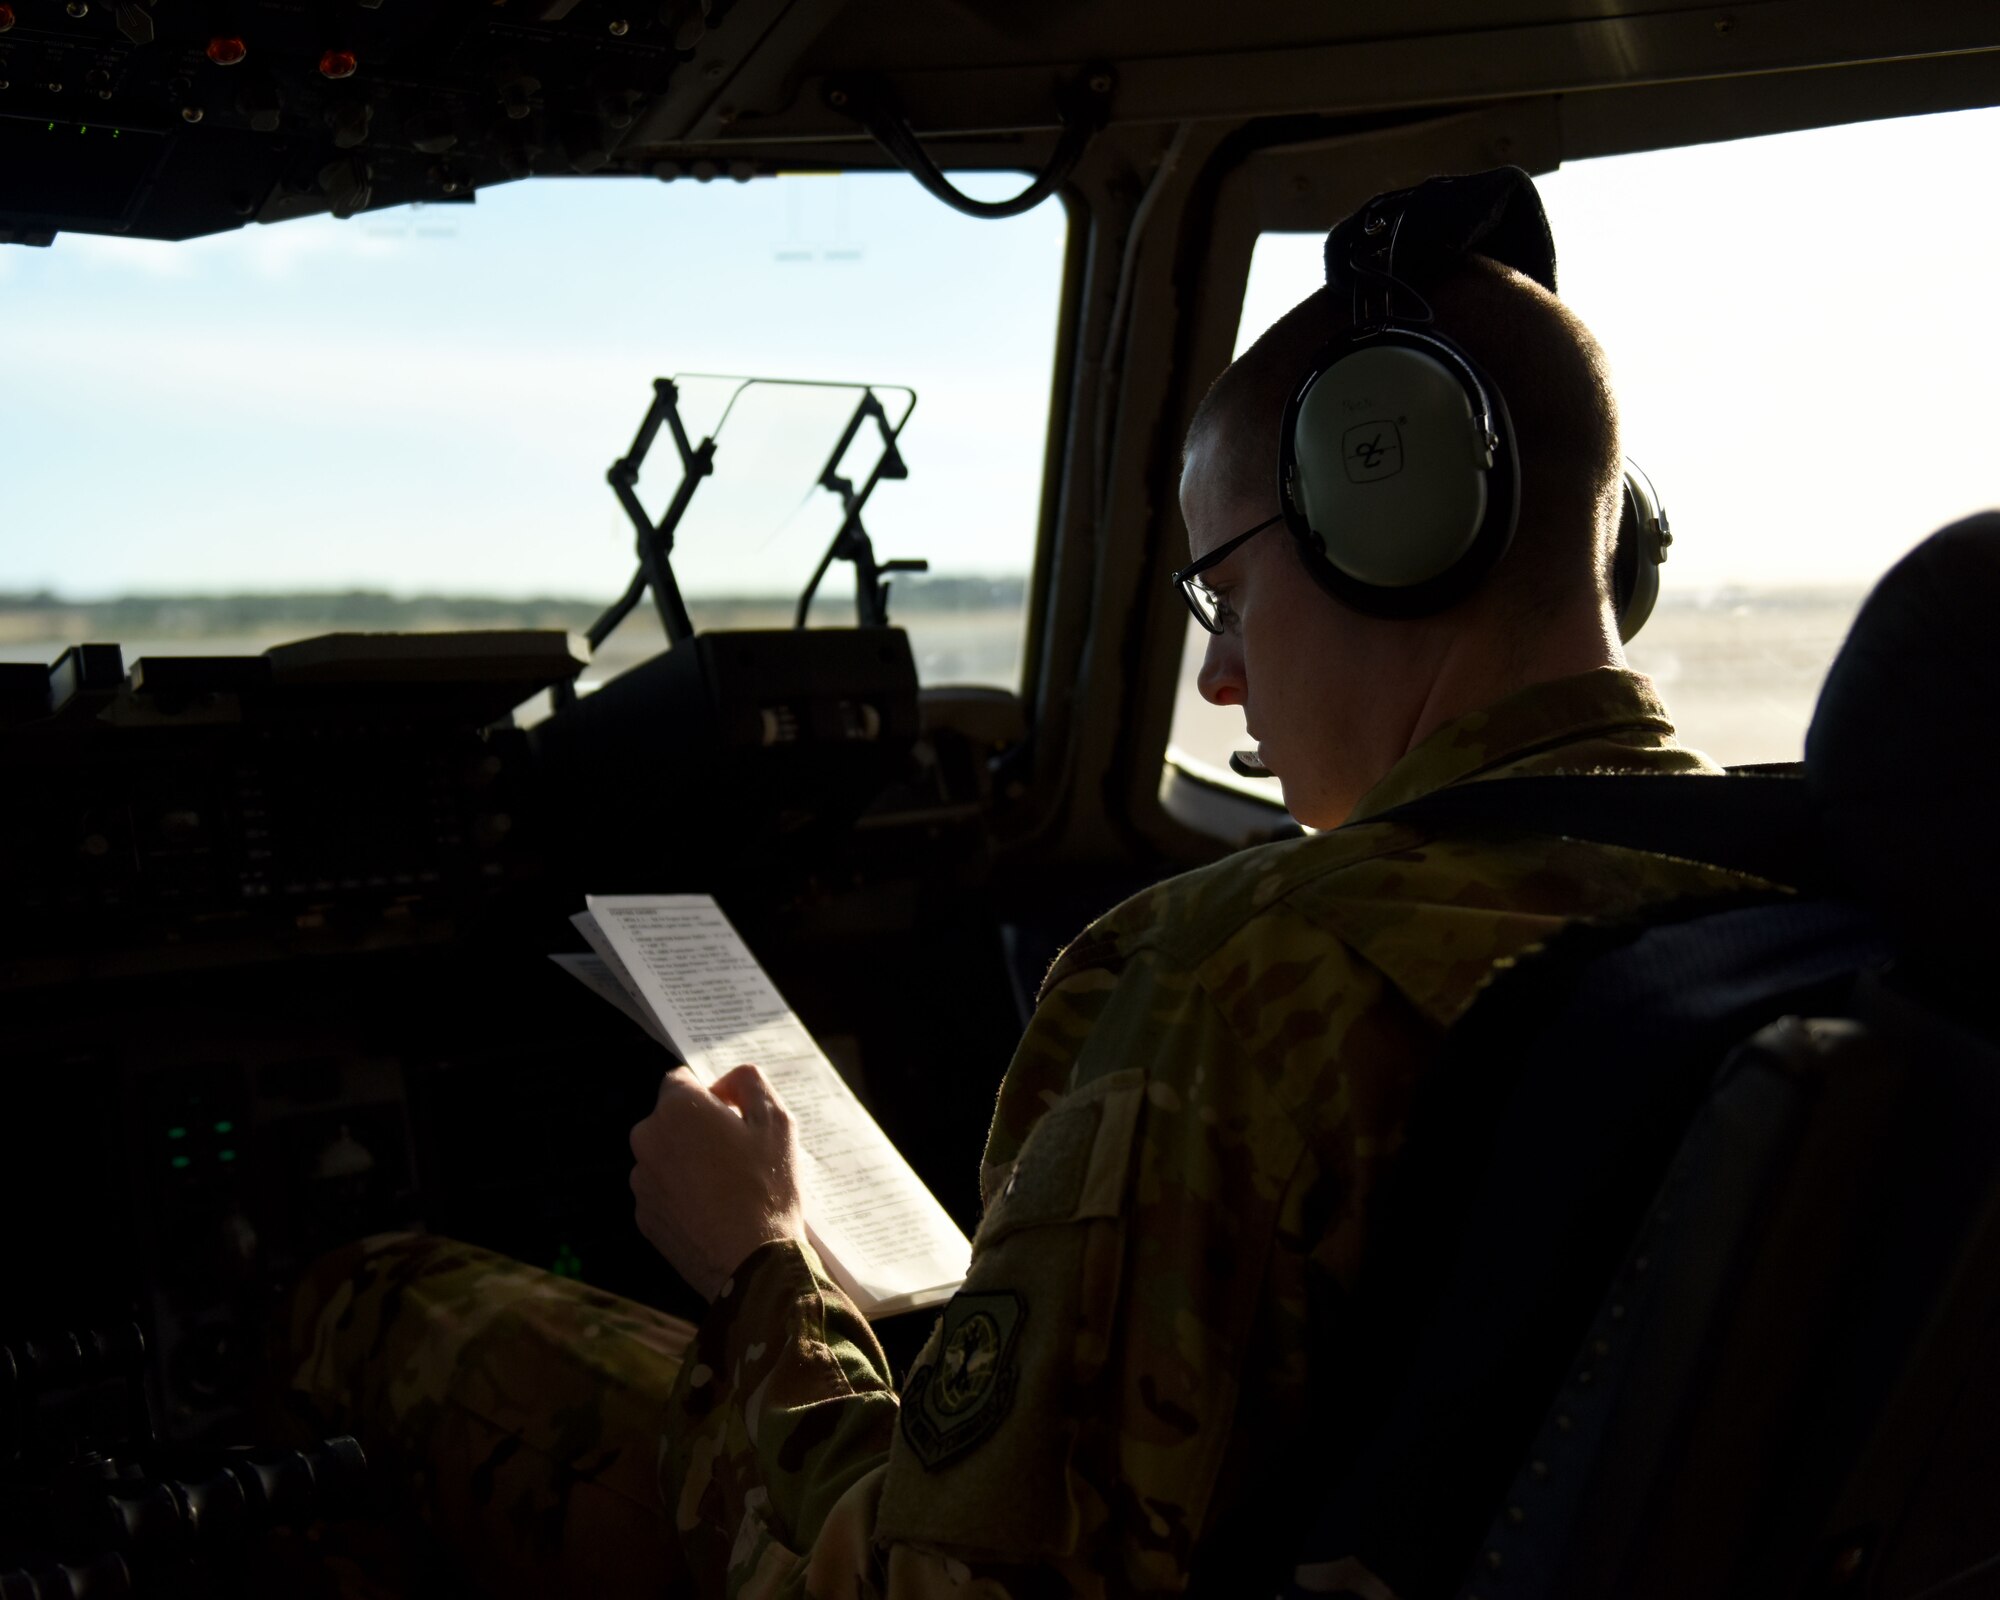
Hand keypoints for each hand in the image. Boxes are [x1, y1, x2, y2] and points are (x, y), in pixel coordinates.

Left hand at [629, 1064, 806, 1299]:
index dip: (710, 1095)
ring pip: (665, 1156)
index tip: (734, 1117)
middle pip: (671, 1119)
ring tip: (727, 1188)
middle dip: (697, 1129)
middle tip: (736, 1155)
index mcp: (678, 1108)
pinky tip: (713, 1211)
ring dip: (688, 1162)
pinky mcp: (643, 1215)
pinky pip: (662, 1191)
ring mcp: (641, 1180)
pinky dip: (682, 1194)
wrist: (752, 1263)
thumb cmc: (768, 1188)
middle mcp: (648, 1138)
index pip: (682, 1080)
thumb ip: (751, 1083)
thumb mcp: (777, 1122)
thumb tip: (729, 1079)